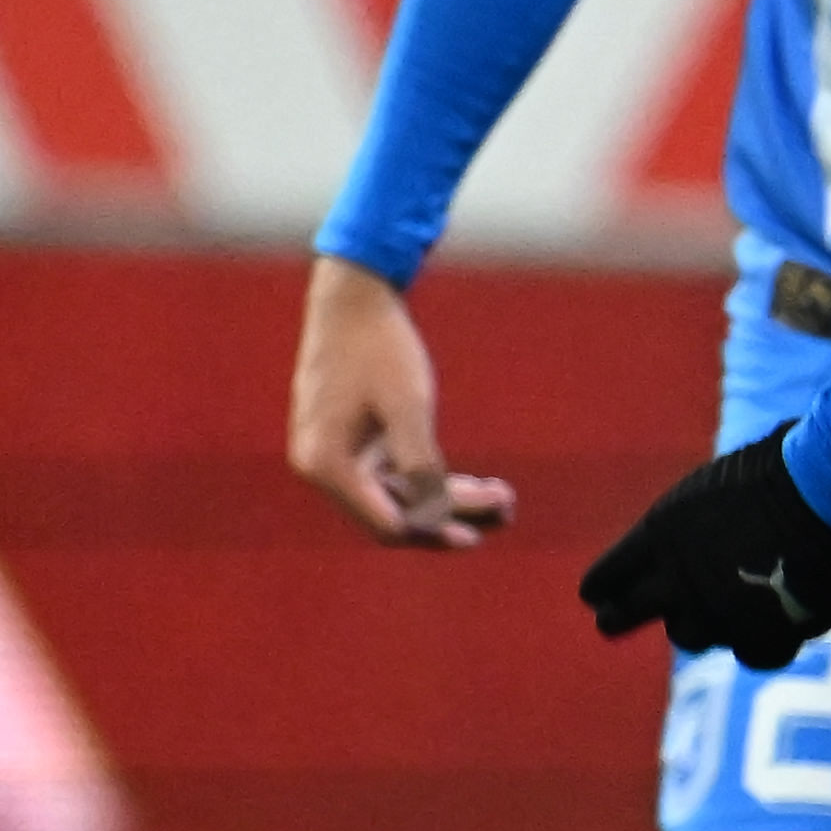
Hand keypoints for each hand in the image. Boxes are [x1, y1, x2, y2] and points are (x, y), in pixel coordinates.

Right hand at [289, 254, 511, 548]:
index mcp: (327, 465)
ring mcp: (336, 456)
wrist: (354, 298)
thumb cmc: (379, 348)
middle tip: (507, 510)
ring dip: (449, 500)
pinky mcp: (353, 443)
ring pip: (399, 498)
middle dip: (450, 515)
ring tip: (503, 495)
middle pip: (395, 515)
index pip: (389, 524)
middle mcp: (323, 468)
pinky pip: (395, 477)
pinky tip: (479, 481)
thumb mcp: (408, 406)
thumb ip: (420, 465)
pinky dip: (433, 480)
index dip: (436, 531)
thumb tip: (433, 519)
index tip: (481, 530)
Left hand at [576, 431, 830, 666]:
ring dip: (698, 624)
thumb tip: (692, 530)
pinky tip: (766, 629)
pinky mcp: (768, 635)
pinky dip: (757, 642)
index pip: (604, 578)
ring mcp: (721, 615)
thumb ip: (689, 521)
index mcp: (659, 536)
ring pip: (689, 637)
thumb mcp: (715, 484)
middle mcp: (679, 583)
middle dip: (619, 617)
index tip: (601, 593)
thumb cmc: (783, 464)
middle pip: (625, 617)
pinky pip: (750, 655)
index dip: (604, 586)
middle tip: (613, 622)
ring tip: (712, 611)